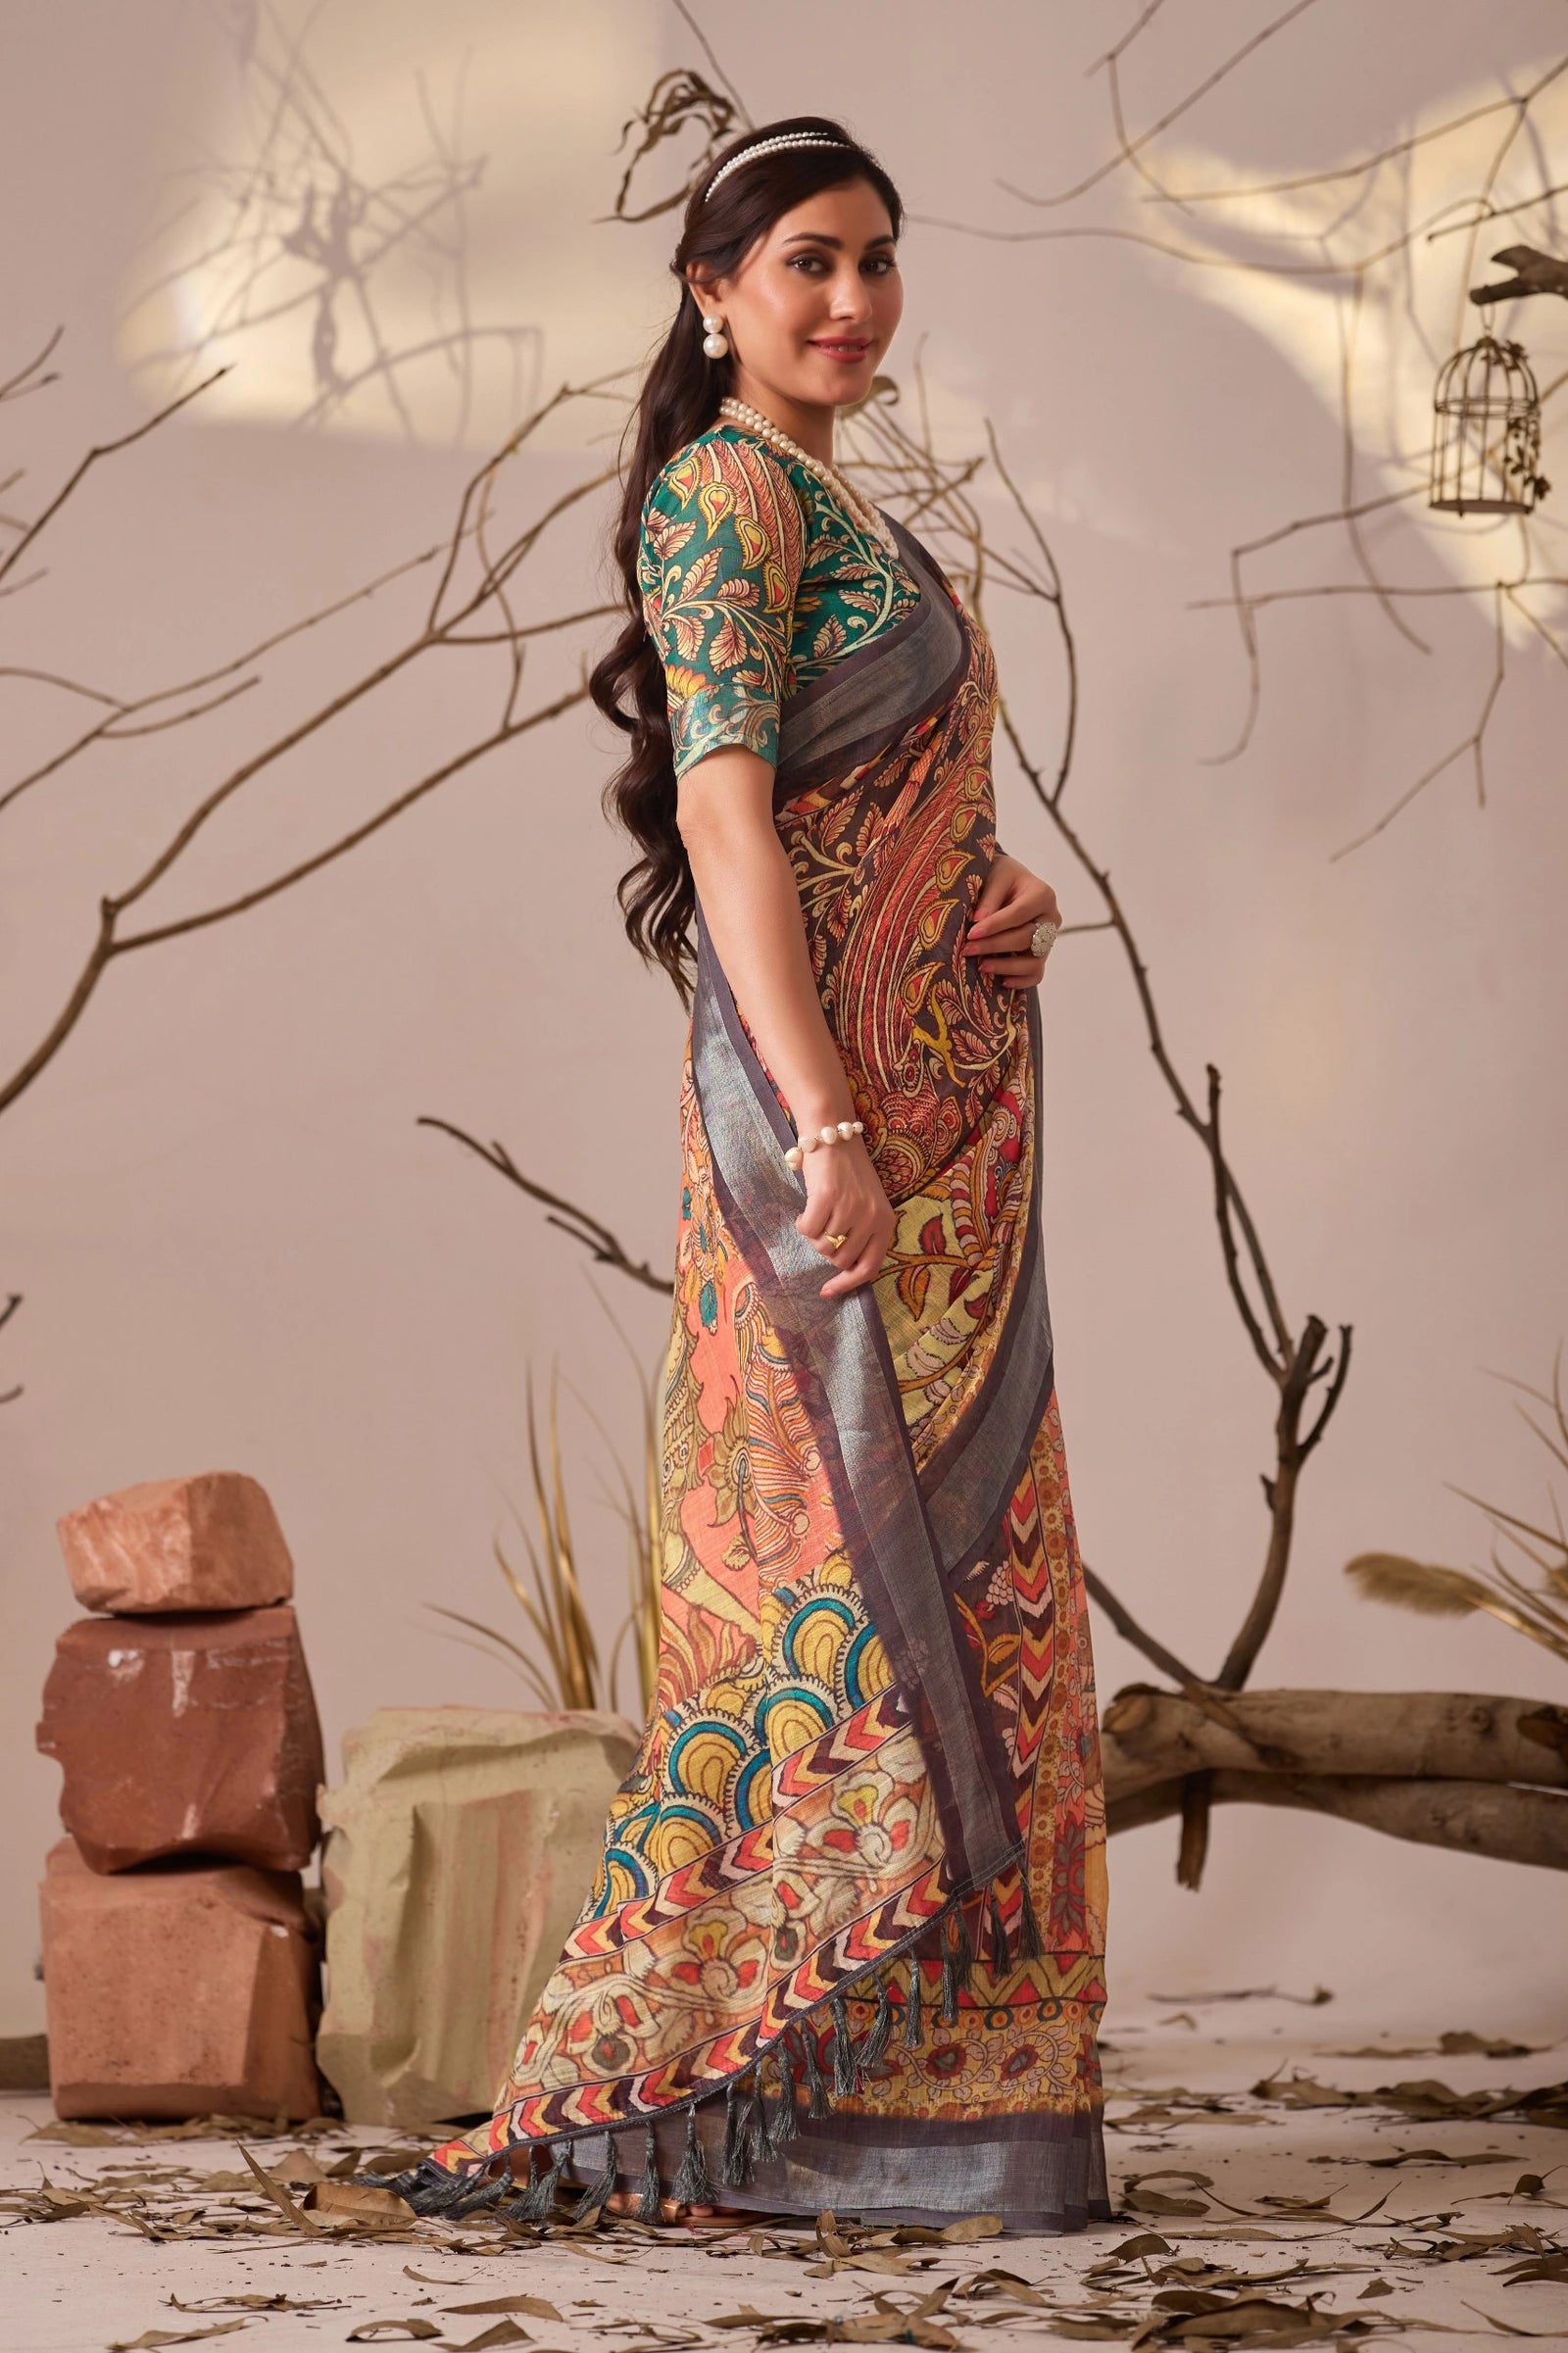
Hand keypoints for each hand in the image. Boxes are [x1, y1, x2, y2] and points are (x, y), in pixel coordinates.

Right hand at [794, 1133, 895, 1298]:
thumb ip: (863, 1234)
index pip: (869, 1268)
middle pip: (840, 1259)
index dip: (847, 1284)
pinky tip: (806, 1209)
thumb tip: (842, 1268)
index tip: (827, 1291)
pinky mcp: (827, 1198)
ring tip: (817, 1213)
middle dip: (826, 1249)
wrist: (834, 1134)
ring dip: (814, 1234)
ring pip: (822, 1246)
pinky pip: (807, 1230)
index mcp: (886, 1222)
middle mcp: (871, 1217)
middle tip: (823, 1227)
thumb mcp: (867, 1204)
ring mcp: (850, 1208)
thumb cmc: (848, 1172)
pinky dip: (802, 1223)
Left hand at [962, 851, 1060, 989]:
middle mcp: (1051, 918)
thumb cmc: (1001, 878)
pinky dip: (1021, 981)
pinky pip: (1036, 974)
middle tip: (967, 949)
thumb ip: (989, 897)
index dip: (995, 925)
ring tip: (981, 966)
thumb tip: (979, 920)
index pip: (1019, 914)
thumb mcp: (995, 876)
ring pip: (1034, 961)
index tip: (972, 933)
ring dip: (1006, 966)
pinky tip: (1001, 981)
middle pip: (1025, 938)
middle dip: (994, 945)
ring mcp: (1049, 939)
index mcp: (1043, 895)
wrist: (1010, 884)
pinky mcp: (1042, 955)